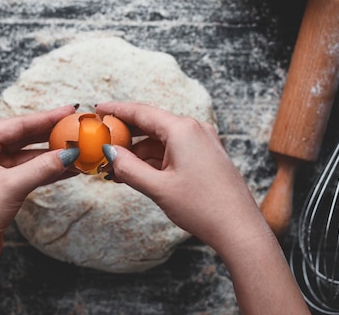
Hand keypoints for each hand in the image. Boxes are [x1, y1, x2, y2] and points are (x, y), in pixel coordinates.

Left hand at [0, 104, 79, 261]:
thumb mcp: (13, 186)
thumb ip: (42, 167)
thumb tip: (70, 154)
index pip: (17, 124)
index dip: (46, 118)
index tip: (69, 111)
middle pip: (23, 136)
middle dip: (51, 134)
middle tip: (76, 126)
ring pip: (28, 154)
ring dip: (52, 155)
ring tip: (77, 151)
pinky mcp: (0, 183)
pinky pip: (28, 169)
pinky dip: (46, 169)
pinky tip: (67, 169)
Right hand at [96, 101, 262, 251]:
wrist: (239, 229)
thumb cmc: (203, 208)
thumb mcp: (158, 188)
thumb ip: (129, 168)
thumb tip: (109, 153)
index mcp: (182, 130)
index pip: (141, 112)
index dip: (117, 110)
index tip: (98, 109)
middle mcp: (194, 129)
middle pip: (151, 125)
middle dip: (126, 136)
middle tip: (102, 143)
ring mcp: (203, 142)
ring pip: (161, 141)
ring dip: (139, 153)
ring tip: (116, 169)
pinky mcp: (206, 156)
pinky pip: (173, 151)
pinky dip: (154, 160)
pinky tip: (138, 174)